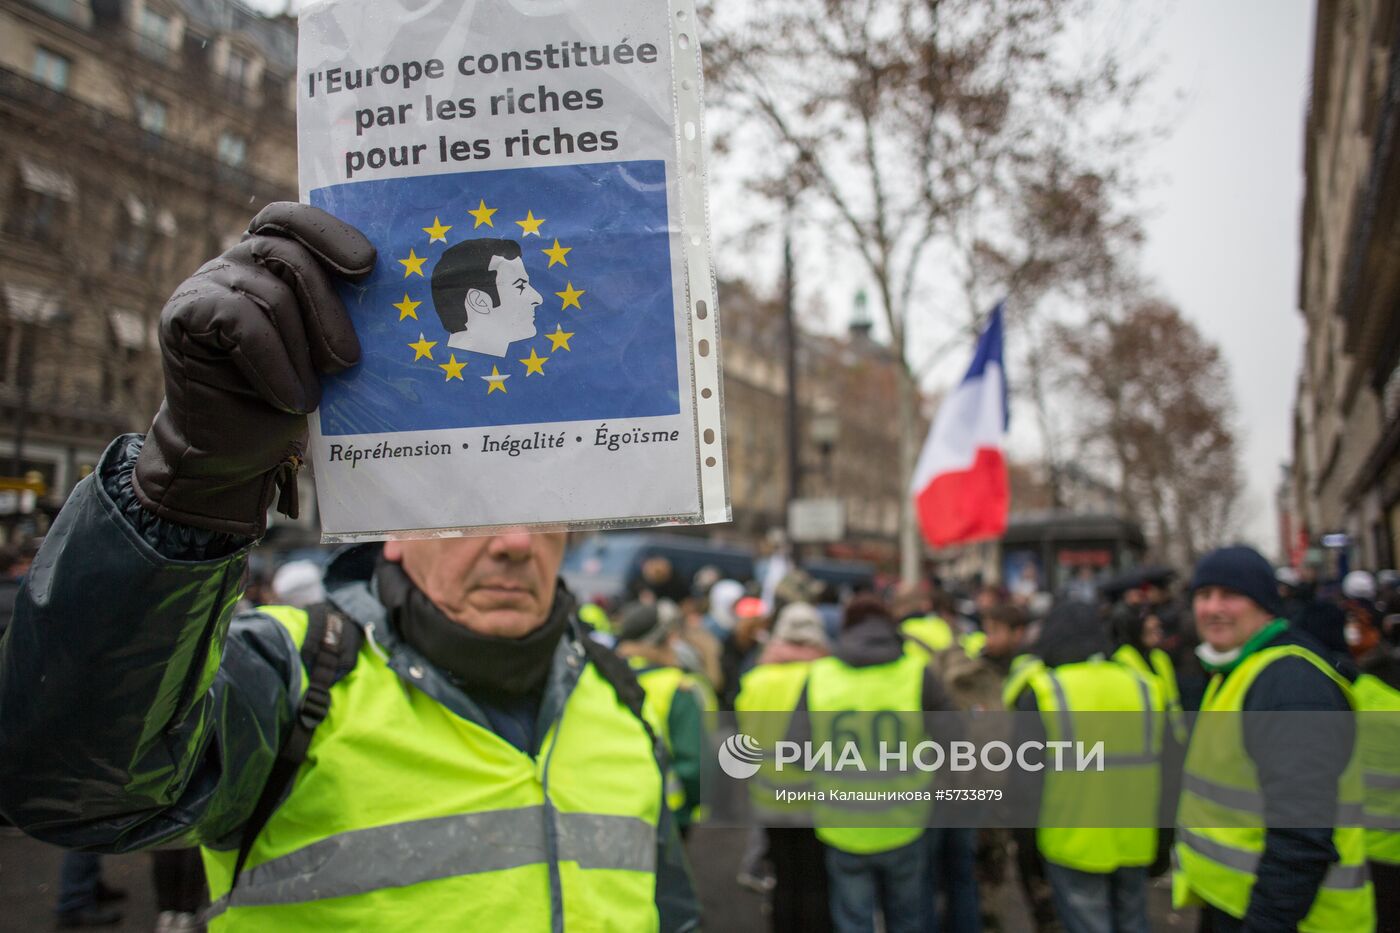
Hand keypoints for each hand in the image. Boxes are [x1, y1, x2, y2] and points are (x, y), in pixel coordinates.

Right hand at [133, 202, 375, 536]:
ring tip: (314, 395)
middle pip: (289, 255)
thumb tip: (392, 294)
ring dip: (303, 351)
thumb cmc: (289, 397)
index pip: (293, 221)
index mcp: (270, 261)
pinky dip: (275, 366)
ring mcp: (204, 285)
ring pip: (271, 294)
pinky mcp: (183, 316)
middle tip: (349, 360)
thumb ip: (338, 312)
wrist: (234, 451)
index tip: (368, 264)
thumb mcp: (323, 349)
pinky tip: (294, 399)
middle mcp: (234, 263)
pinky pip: (241, 324)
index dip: (329, 232)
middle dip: (328, 308)